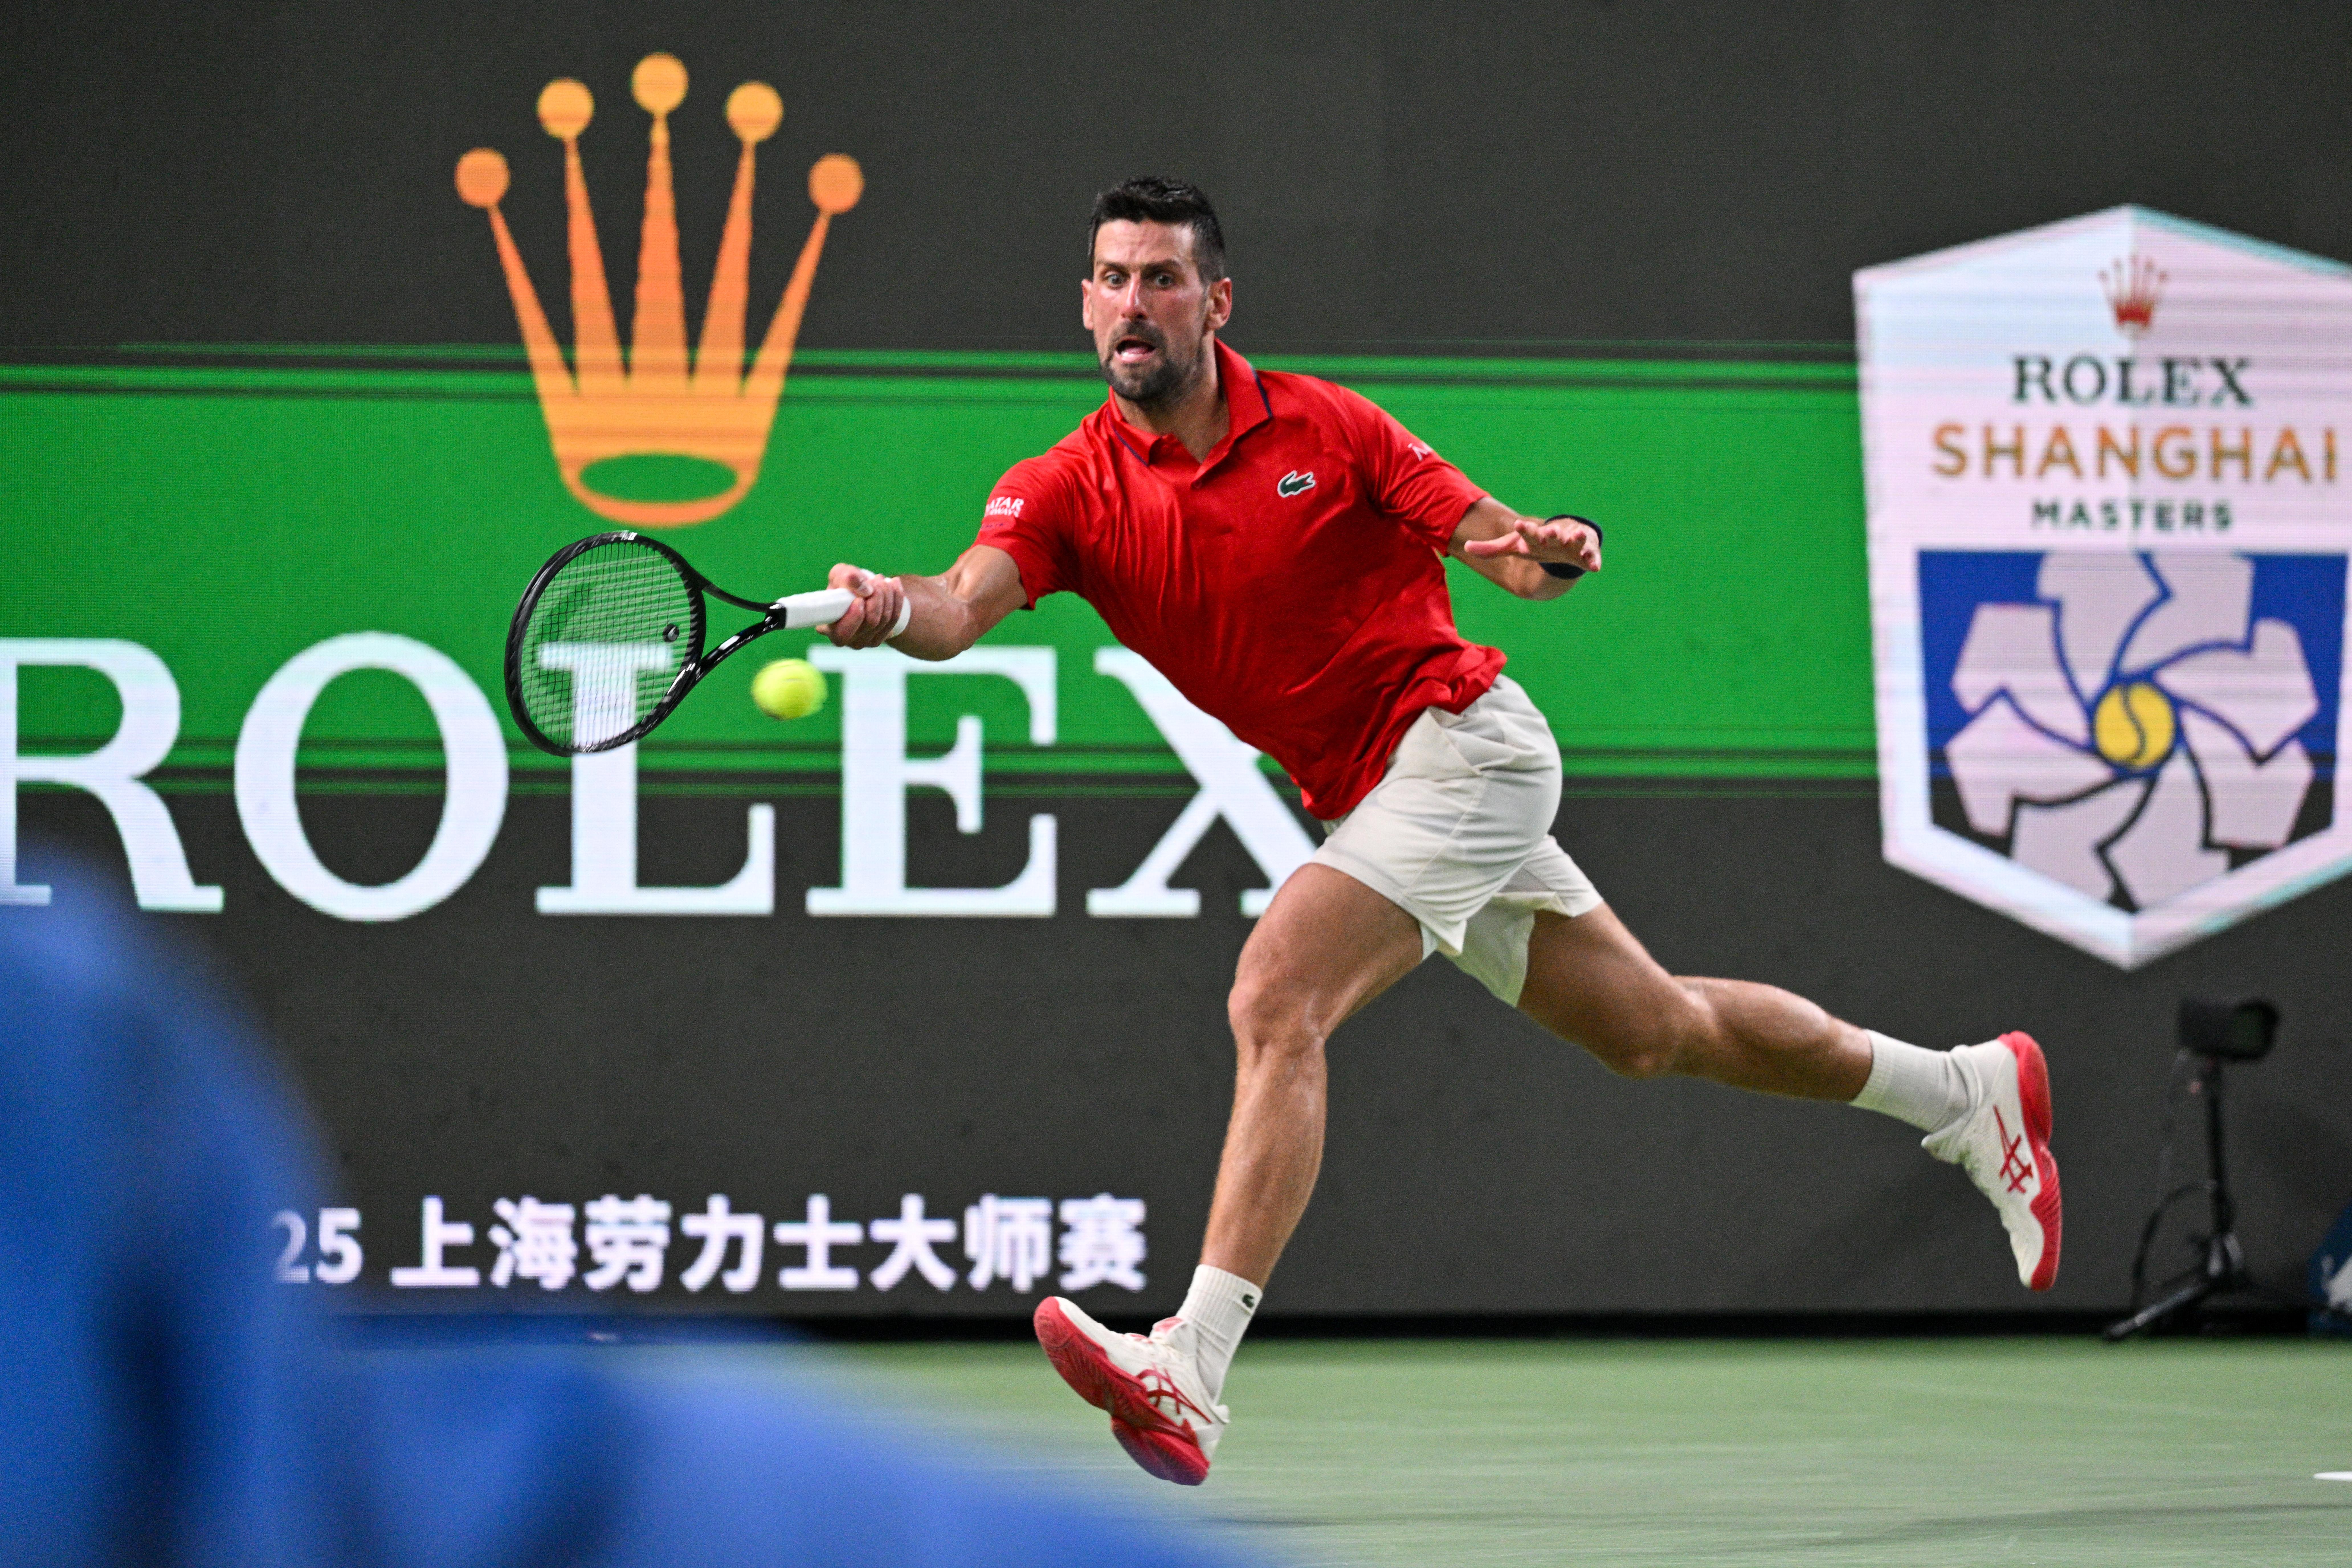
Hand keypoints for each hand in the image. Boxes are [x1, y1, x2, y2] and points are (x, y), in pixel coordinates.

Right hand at [821, 564, 907, 647]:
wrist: (860, 591)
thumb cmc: (844, 584)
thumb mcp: (839, 574)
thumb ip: (846, 578)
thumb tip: (865, 589)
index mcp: (829, 628)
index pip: (842, 633)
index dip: (854, 618)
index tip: (860, 599)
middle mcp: (848, 640)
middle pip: (871, 622)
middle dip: (877, 597)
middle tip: (876, 579)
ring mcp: (866, 641)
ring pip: (884, 619)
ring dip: (887, 595)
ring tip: (881, 579)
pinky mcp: (881, 637)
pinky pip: (895, 619)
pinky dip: (897, 599)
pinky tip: (894, 584)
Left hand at [1459, 515, 1601, 573]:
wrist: (1563, 539)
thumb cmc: (1536, 544)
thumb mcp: (1514, 547)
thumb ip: (1491, 549)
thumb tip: (1464, 548)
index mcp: (1536, 537)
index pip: (1527, 532)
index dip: (1523, 530)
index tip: (1517, 525)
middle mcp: (1554, 537)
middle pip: (1552, 535)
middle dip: (1551, 533)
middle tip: (1550, 532)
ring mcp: (1571, 543)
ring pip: (1574, 540)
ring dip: (1575, 539)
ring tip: (1575, 537)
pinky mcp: (1586, 552)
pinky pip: (1591, 556)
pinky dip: (1594, 560)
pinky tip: (1595, 567)